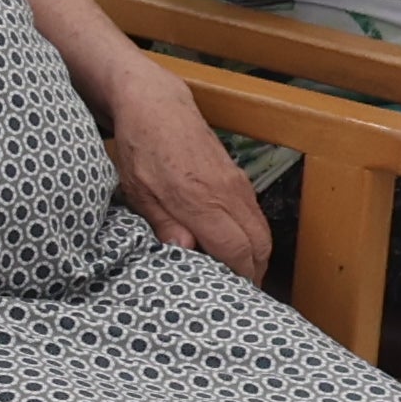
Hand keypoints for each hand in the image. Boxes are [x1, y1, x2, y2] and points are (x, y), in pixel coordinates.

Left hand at [102, 62, 270, 275]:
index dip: (238, 278)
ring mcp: (238, 185)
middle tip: (238, 295)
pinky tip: (236, 248)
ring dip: (256, 257)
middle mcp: (227, 194)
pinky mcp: (239, 178)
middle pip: (259, 245)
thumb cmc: (141, 149)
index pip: (236, 250)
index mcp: (200, 200)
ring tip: (239, 278)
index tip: (230, 297)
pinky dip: (253, 237)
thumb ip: (163, 223)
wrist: (158, 105)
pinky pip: (256, 216)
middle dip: (253, 274)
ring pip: (262, 232)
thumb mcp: (138, 190)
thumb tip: (186, 251)